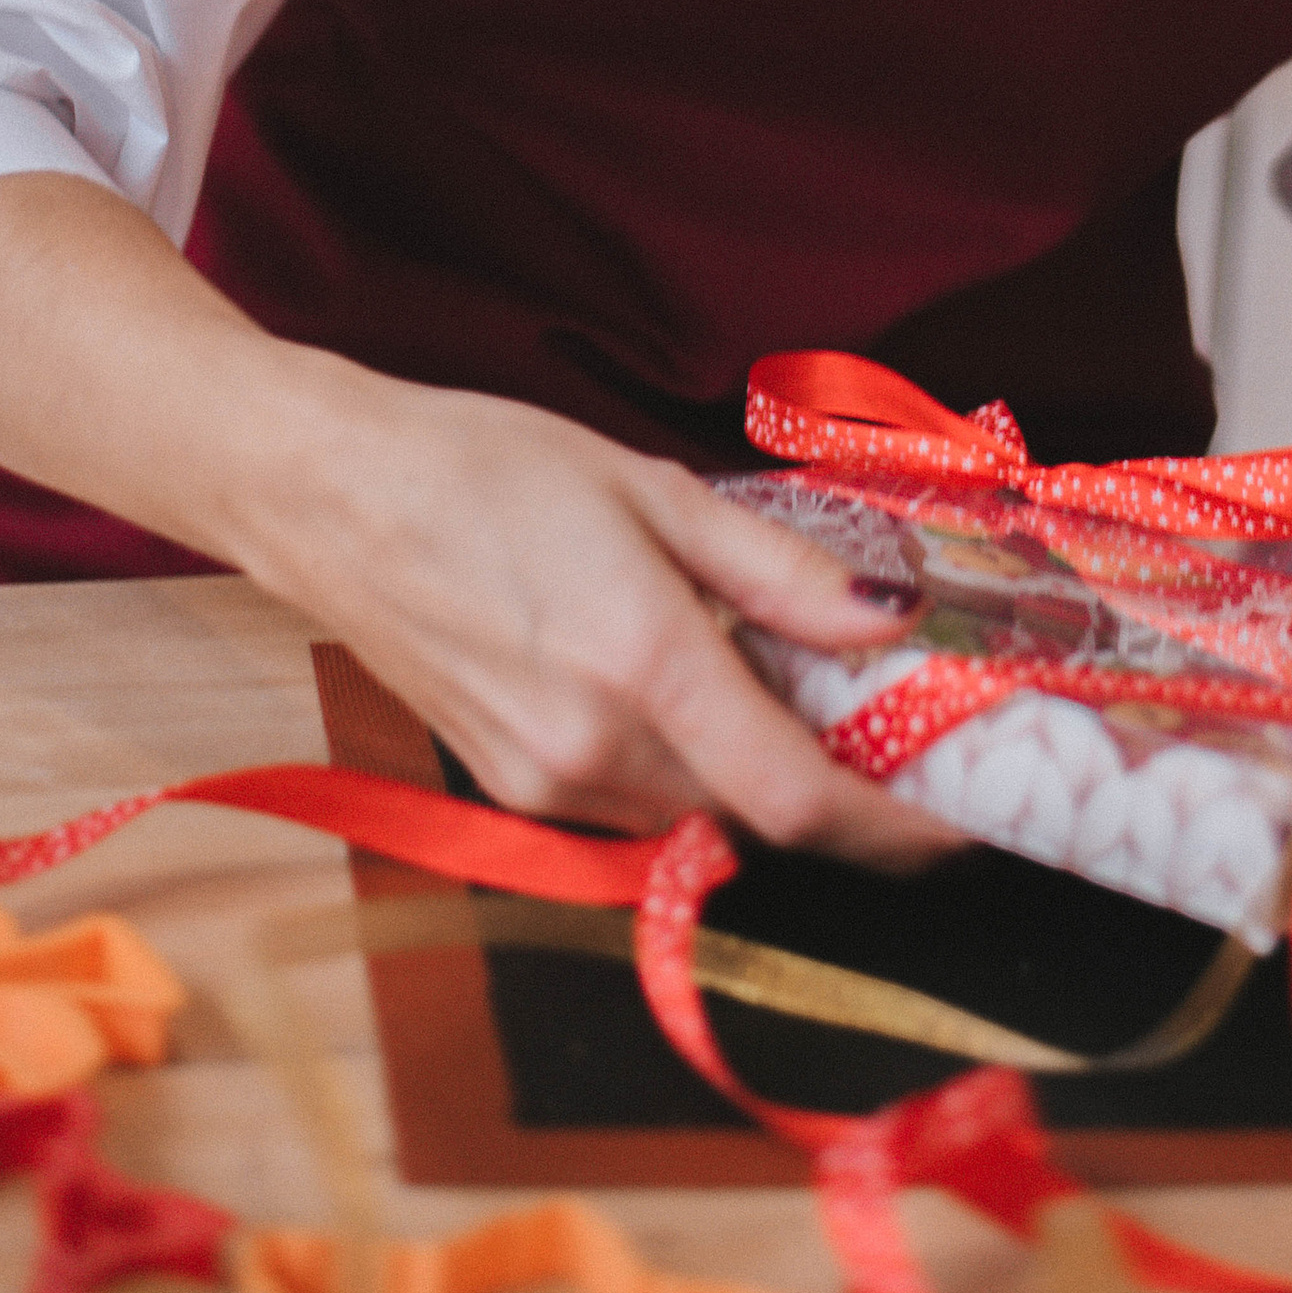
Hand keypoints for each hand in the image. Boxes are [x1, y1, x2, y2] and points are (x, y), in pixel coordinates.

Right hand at [0, 174, 950, 869]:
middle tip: (899, 729)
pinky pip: (635, 805)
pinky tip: (696, 690)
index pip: (798, 799)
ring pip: (696, 818)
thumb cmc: (486, 466)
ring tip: (792, 686)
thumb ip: (775, 572)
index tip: (960, 817)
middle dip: (839, 791)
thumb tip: (888, 621)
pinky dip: (690, 768)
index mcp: (639, 664)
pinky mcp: (510, 787)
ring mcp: (541, 782)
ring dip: (760, 778)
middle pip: (756, 819)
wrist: (331, 496)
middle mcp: (589, 750)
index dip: (895, 826)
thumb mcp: (651, 491)